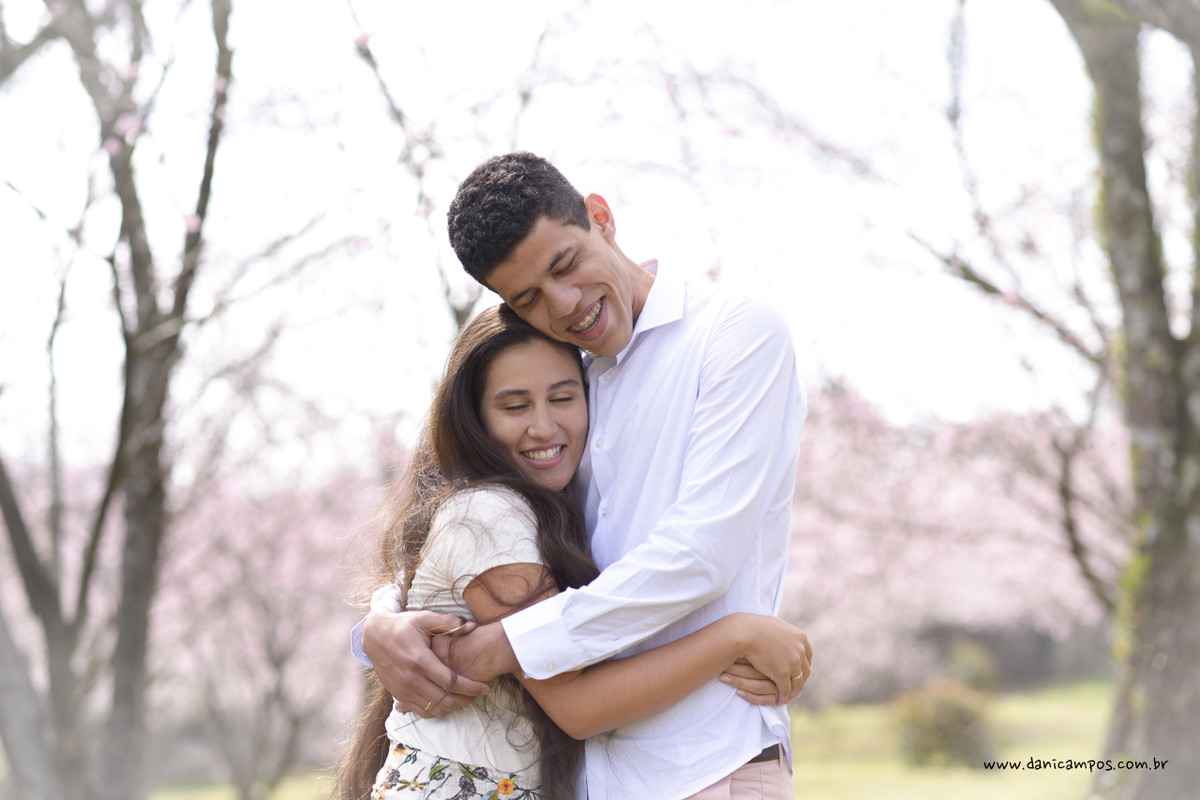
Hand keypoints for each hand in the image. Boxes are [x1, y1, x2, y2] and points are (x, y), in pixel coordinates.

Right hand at [361, 607, 489, 716]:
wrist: (375, 636)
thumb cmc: (404, 625)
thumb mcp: (425, 618)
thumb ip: (449, 623)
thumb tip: (472, 626)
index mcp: (420, 660)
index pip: (451, 682)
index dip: (471, 687)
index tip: (485, 688)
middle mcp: (410, 678)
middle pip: (444, 699)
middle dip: (465, 699)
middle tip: (478, 694)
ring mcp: (402, 689)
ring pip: (433, 708)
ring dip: (452, 707)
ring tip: (466, 698)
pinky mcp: (398, 695)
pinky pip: (420, 710)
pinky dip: (437, 710)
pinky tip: (448, 701)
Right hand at [721, 614, 811, 704]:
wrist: (744, 632)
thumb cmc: (754, 627)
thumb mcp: (776, 626)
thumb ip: (784, 634)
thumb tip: (786, 635)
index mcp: (801, 638)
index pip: (807, 657)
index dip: (803, 668)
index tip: (798, 674)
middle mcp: (800, 650)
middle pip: (804, 672)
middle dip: (800, 682)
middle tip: (794, 690)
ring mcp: (793, 662)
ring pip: (797, 683)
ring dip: (793, 693)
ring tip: (787, 698)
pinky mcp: (782, 673)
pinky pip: (786, 689)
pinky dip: (784, 697)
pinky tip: (779, 701)